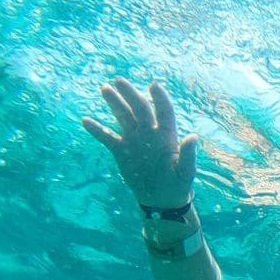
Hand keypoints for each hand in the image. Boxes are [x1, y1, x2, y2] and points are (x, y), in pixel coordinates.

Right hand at [82, 77, 196, 209]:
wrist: (161, 198)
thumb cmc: (178, 184)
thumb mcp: (185, 172)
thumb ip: (188, 155)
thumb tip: (193, 137)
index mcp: (166, 135)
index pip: (164, 111)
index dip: (160, 98)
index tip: (153, 85)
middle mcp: (149, 132)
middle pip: (140, 108)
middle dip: (130, 94)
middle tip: (119, 81)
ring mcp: (134, 140)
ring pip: (123, 116)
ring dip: (114, 103)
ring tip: (105, 89)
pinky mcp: (121, 151)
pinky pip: (107, 137)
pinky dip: (97, 130)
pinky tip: (86, 121)